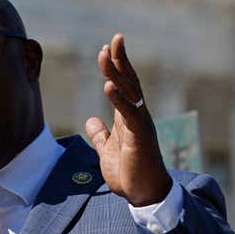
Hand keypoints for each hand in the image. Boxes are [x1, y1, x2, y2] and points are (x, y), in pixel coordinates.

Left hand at [86, 33, 171, 206]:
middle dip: (120, 60)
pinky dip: (119, 99)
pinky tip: (109, 85)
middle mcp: (137, 116)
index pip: (124, 85)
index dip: (116, 67)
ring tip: (107, 54)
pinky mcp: (140, 137)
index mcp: (128, 118)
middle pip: (129, 82)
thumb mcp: (107, 151)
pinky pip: (130, 113)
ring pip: (130, 92)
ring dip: (118, 72)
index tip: (108, 48)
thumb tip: (91, 121)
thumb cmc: (130, 173)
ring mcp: (140, 125)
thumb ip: (100, 135)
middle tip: (114, 39)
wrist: (143, 195)